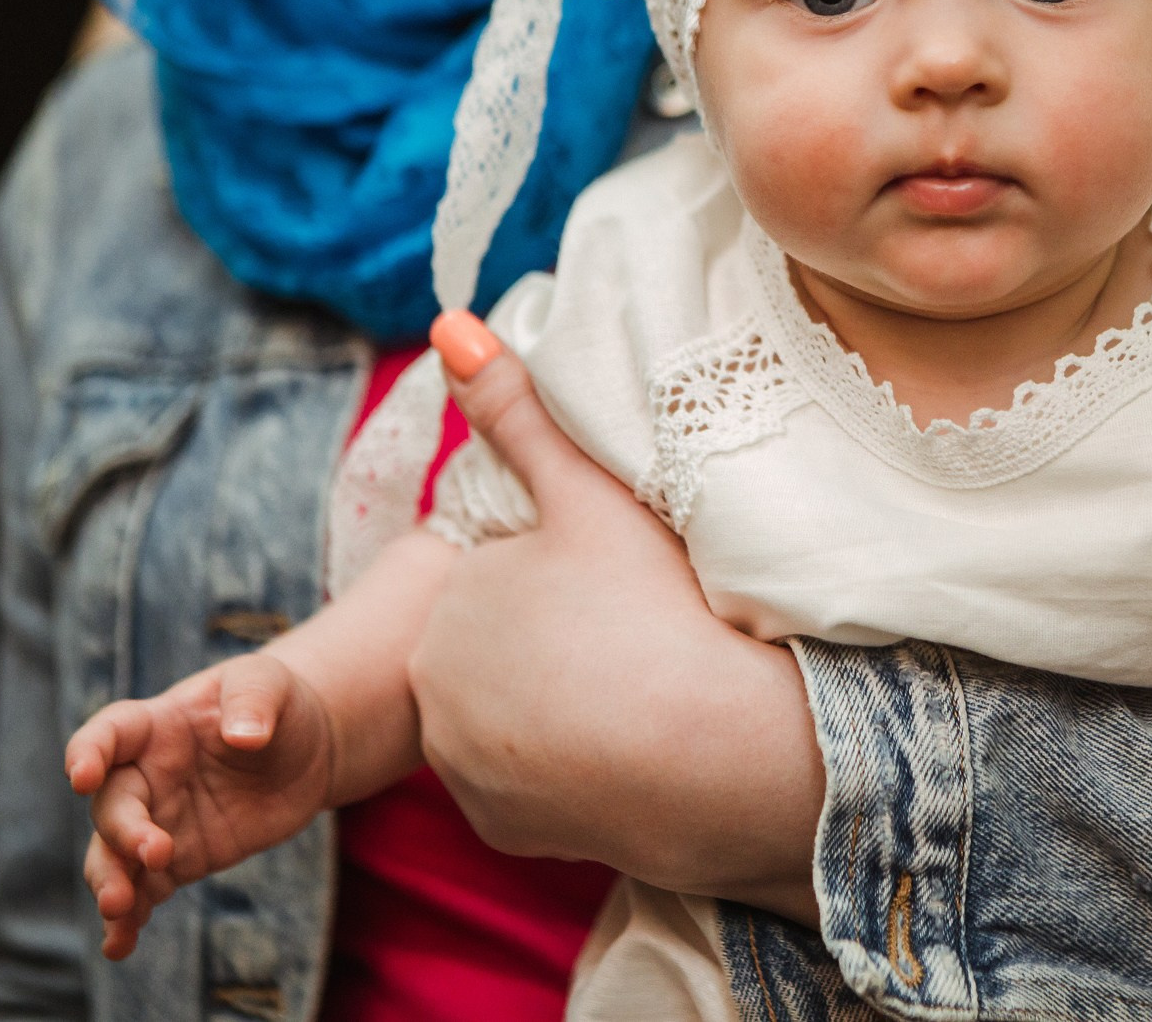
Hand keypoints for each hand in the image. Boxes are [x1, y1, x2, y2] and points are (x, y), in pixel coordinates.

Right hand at [64, 654, 335, 958]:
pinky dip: (128, 920)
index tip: (81, 776)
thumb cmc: (276, 703)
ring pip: (114, 857)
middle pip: (112, 806)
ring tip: (119, 911)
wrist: (305, 749)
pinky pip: (144, 891)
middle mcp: (145, 776)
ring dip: (110, 883)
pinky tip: (119, 946)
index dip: (88, 752)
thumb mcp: (270, 683)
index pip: (109, 734)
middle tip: (155, 853)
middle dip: (123, 833)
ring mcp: (157, 821)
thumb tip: (246, 735)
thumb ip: (254, 700)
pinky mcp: (179, 860)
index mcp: (157, 725)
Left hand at [412, 315, 824, 921]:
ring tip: (638, 693)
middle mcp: (432, 691)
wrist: (719, 757)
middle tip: (636, 640)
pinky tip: (624, 751)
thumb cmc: (660, 609)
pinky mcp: (502, 829)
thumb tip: (448, 322)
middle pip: (502, 651)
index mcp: (448, 602)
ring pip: (512, 719)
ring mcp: (463, 769)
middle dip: (554, 644)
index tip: (626, 590)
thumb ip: (518, 412)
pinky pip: (531, 785)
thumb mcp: (590, 496)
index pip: (509, 578)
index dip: (573, 579)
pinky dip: (569, 771)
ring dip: (558, 708)